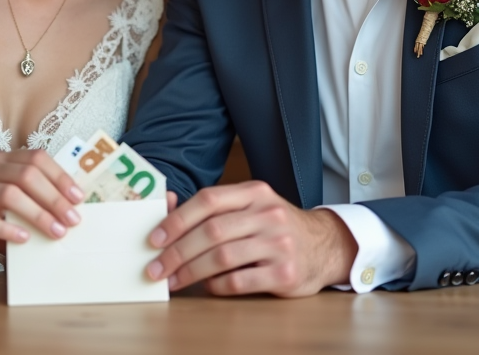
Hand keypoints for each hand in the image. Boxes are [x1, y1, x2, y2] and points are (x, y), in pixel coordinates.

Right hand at [0, 149, 84, 256]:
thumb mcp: (15, 197)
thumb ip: (36, 196)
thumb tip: (72, 209)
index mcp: (4, 160)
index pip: (37, 158)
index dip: (60, 177)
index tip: (78, 198)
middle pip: (26, 176)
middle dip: (53, 198)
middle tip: (72, 219)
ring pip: (9, 195)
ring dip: (37, 214)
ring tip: (55, 231)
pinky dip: (9, 229)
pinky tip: (24, 238)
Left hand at [145, 181, 356, 296]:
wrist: (324, 246)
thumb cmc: (275, 227)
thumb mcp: (250, 207)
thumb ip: (213, 208)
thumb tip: (168, 205)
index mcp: (255, 193)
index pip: (208, 200)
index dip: (177, 219)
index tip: (154, 238)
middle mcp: (268, 214)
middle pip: (212, 231)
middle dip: (177, 252)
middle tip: (156, 267)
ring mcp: (279, 243)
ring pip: (223, 257)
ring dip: (190, 272)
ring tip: (173, 281)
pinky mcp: (285, 273)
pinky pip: (240, 281)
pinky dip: (217, 285)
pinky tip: (206, 286)